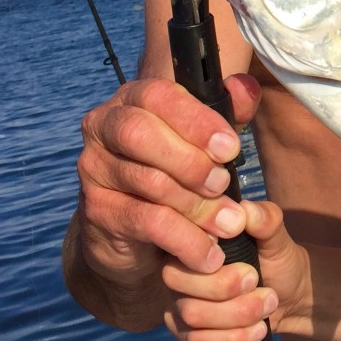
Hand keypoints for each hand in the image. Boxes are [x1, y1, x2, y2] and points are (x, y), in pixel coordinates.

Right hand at [73, 73, 261, 284]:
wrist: (140, 227)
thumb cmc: (183, 165)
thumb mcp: (210, 135)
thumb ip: (232, 108)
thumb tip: (244, 87)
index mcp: (135, 97)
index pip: (159, 95)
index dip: (196, 121)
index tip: (230, 147)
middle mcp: (105, 126)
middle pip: (141, 135)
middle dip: (191, 162)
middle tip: (224, 185)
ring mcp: (95, 169)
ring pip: (148, 182)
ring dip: (196, 206)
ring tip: (230, 223)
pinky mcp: (97, 210)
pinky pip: (144, 222)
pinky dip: (184, 239)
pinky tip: (208, 253)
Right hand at [163, 200, 306, 340]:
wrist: (288, 293)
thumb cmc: (276, 256)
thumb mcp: (277, 235)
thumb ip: (266, 219)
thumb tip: (246, 211)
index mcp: (193, 236)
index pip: (182, 245)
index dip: (212, 261)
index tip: (250, 267)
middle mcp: (177, 267)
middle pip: (182, 285)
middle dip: (228, 289)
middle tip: (259, 282)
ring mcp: (177, 301)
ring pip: (192, 316)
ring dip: (238, 314)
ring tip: (269, 303)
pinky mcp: (185, 331)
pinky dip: (233, 339)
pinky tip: (258, 330)